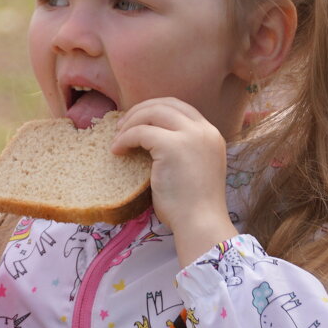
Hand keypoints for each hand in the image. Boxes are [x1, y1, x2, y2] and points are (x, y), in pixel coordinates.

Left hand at [111, 97, 237, 267]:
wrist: (200, 223)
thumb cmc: (191, 205)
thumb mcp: (192, 166)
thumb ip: (180, 149)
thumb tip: (148, 137)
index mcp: (211, 134)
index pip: (180, 107)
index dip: (155, 109)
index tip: (137, 121)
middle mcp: (204, 130)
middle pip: (165, 103)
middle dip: (139, 111)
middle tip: (121, 126)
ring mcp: (191, 136)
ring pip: (152, 113)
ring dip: (130, 123)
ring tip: (117, 139)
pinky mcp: (173, 146)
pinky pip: (140, 132)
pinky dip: (124, 139)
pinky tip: (117, 151)